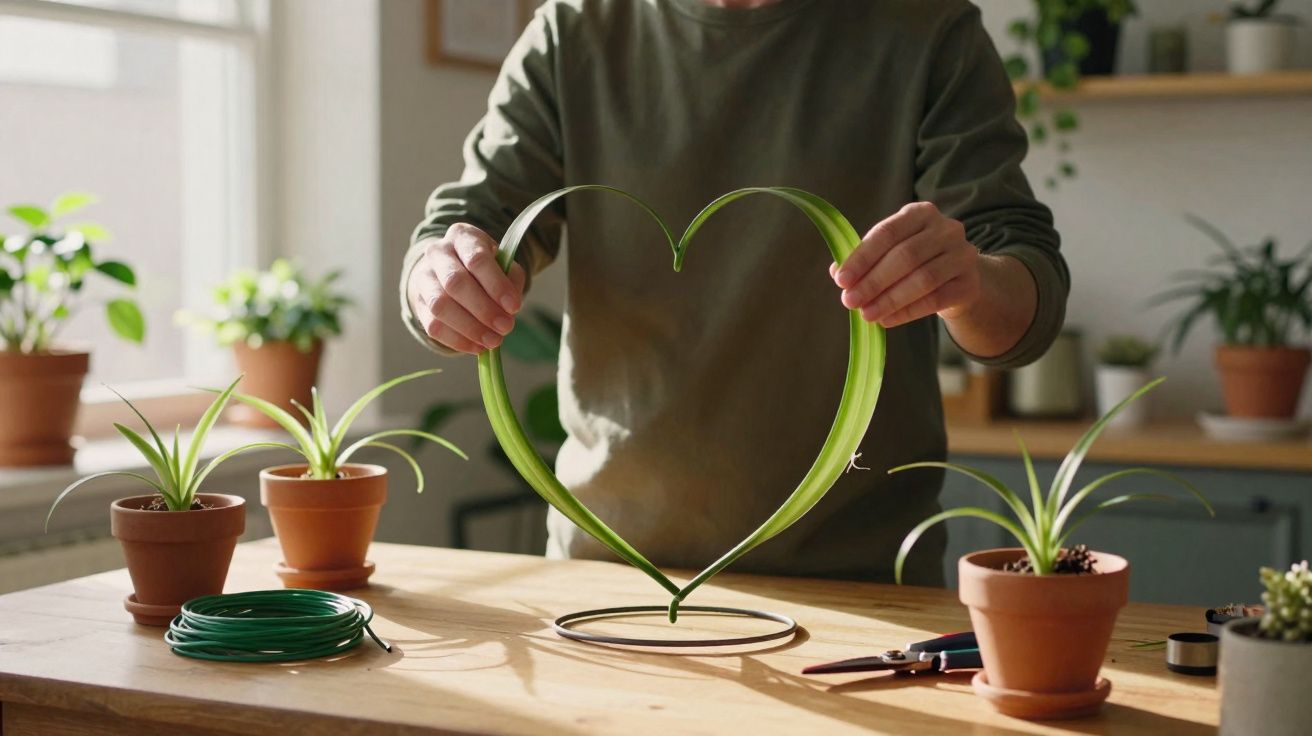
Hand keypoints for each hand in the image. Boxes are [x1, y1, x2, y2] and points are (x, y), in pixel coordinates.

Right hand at [407, 223, 525, 353]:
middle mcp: (437, 253)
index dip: (496, 285)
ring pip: (440, 306)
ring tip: (493, 341)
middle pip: (455, 283)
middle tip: (506, 327)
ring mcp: (423, 278)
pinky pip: (433, 326)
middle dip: (483, 309)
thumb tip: (508, 309)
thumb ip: (510, 281)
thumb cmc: (484, 267)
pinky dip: (458, 340)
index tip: (514, 307)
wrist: (451, 269)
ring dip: (470, 328)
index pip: (477, 259)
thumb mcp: (503, 264)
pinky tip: (478, 346)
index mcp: (462, 237)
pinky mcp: (419, 303)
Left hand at [830, 202, 981, 327]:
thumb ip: (865, 259)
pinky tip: (887, 320)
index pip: (887, 233)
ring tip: (866, 314)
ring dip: (890, 299)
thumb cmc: (915, 262)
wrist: (957, 280)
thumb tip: (838, 272)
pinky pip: (936, 299)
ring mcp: (963, 255)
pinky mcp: (970, 283)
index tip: (841, 281)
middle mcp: (946, 229)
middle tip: (849, 302)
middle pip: (905, 256)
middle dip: (873, 281)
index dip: (862, 258)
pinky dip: (908, 311)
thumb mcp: (890, 253)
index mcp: (920, 213)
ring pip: (922, 279)